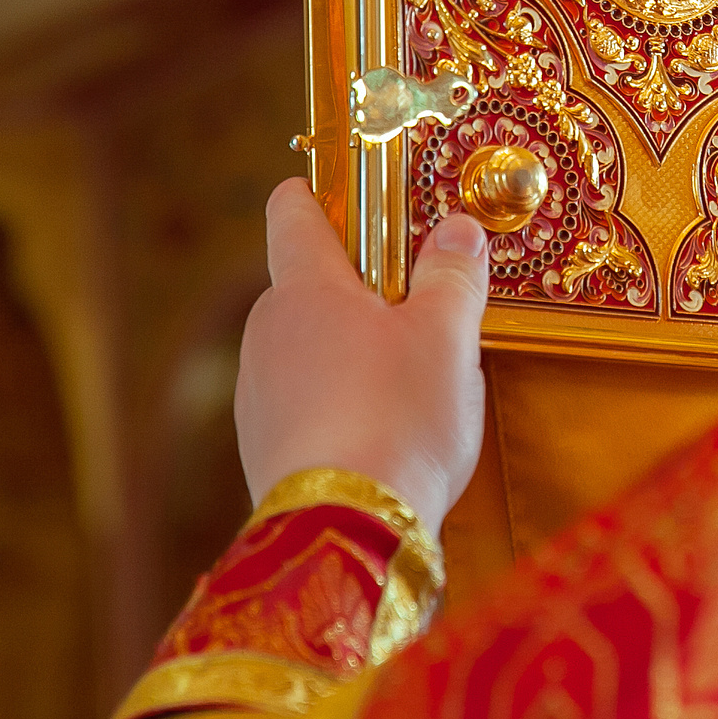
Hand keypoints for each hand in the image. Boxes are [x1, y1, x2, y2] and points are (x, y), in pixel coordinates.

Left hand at [234, 177, 490, 529]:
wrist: (346, 533)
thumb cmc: (398, 421)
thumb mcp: (447, 338)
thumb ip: (453, 275)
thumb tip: (459, 230)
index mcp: (305, 288)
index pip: (293, 213)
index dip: (317, 193)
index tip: (341, 185)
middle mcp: (267, 332)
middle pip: (306, 285)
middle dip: (358, 288)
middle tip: (417, 302)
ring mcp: (258, 393)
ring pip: (306, 348)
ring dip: (350, 352)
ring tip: (411, 382)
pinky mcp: (263, 447)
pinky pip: (304, 403)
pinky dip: (339, 404)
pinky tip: (385, 434)